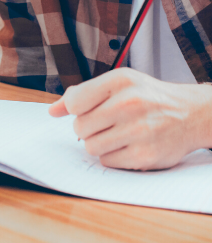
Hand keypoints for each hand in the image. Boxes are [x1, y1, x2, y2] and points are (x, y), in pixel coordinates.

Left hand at [49, 69, 211, 169]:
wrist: (190, 113)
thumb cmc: (147, 97)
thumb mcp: (117, 83)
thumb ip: (82, 94)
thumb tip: (52, 111)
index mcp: (120, 81)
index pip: (75, 101)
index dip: (75, 109)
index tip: (86, 109)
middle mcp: (129, 104)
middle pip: (80, 126)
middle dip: (86, 127)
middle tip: (104, 123)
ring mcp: (139, 131)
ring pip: (91, 146)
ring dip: (98, 143)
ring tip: (115, 133)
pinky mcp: (145, 156)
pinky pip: (107, 162)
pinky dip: (112, 156)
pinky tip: (126, 145)